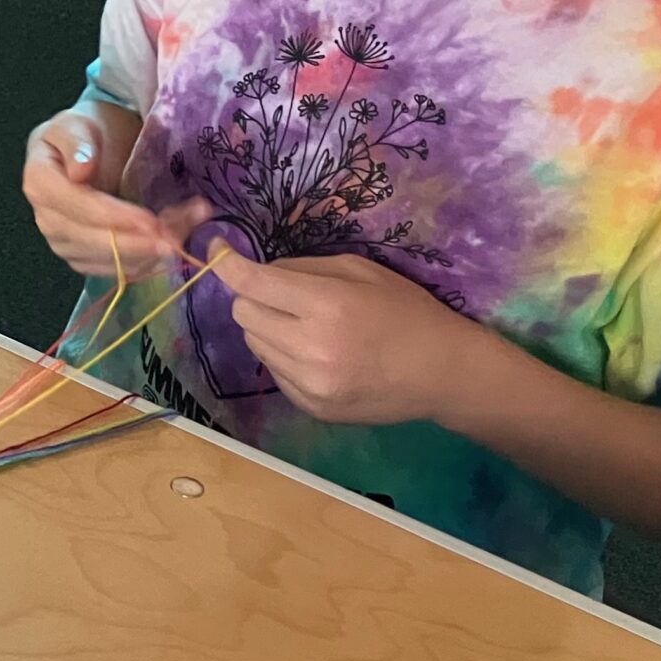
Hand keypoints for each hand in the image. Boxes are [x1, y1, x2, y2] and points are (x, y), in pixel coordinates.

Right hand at [22, 111, 209, 281]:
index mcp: (39, 181)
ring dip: (145, 256)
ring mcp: (63, 242)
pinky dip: (143, 266)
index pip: (75, 206)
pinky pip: (112, 271)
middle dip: (134, 245)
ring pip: (104, 261)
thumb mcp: (80, 124)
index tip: (148, 220)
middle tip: (172, 242)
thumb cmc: (89, 133)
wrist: (92, 149)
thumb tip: (79, 170)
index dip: (112, 216)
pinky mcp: (84, 257)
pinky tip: (167, 255)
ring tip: (180, 241)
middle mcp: (46, 218)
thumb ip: (77, 143)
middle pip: (88, 240)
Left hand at [204, 245, 484, 425]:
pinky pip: (274, 371)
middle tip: (285, 297)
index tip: (217, 253)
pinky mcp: (313, 407)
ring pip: (254, 343)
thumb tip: (257, 271)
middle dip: (255, 298)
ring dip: (268, 328)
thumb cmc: (405, 311)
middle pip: (243, 314)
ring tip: (307, 327)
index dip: (227, 265)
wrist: (443, 373)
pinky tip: (318, 354)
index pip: (252, 283)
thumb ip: (303, 268)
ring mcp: (311, 383)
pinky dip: (284, 356)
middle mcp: (312, 347)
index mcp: (326, 306)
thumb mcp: (359, 270)